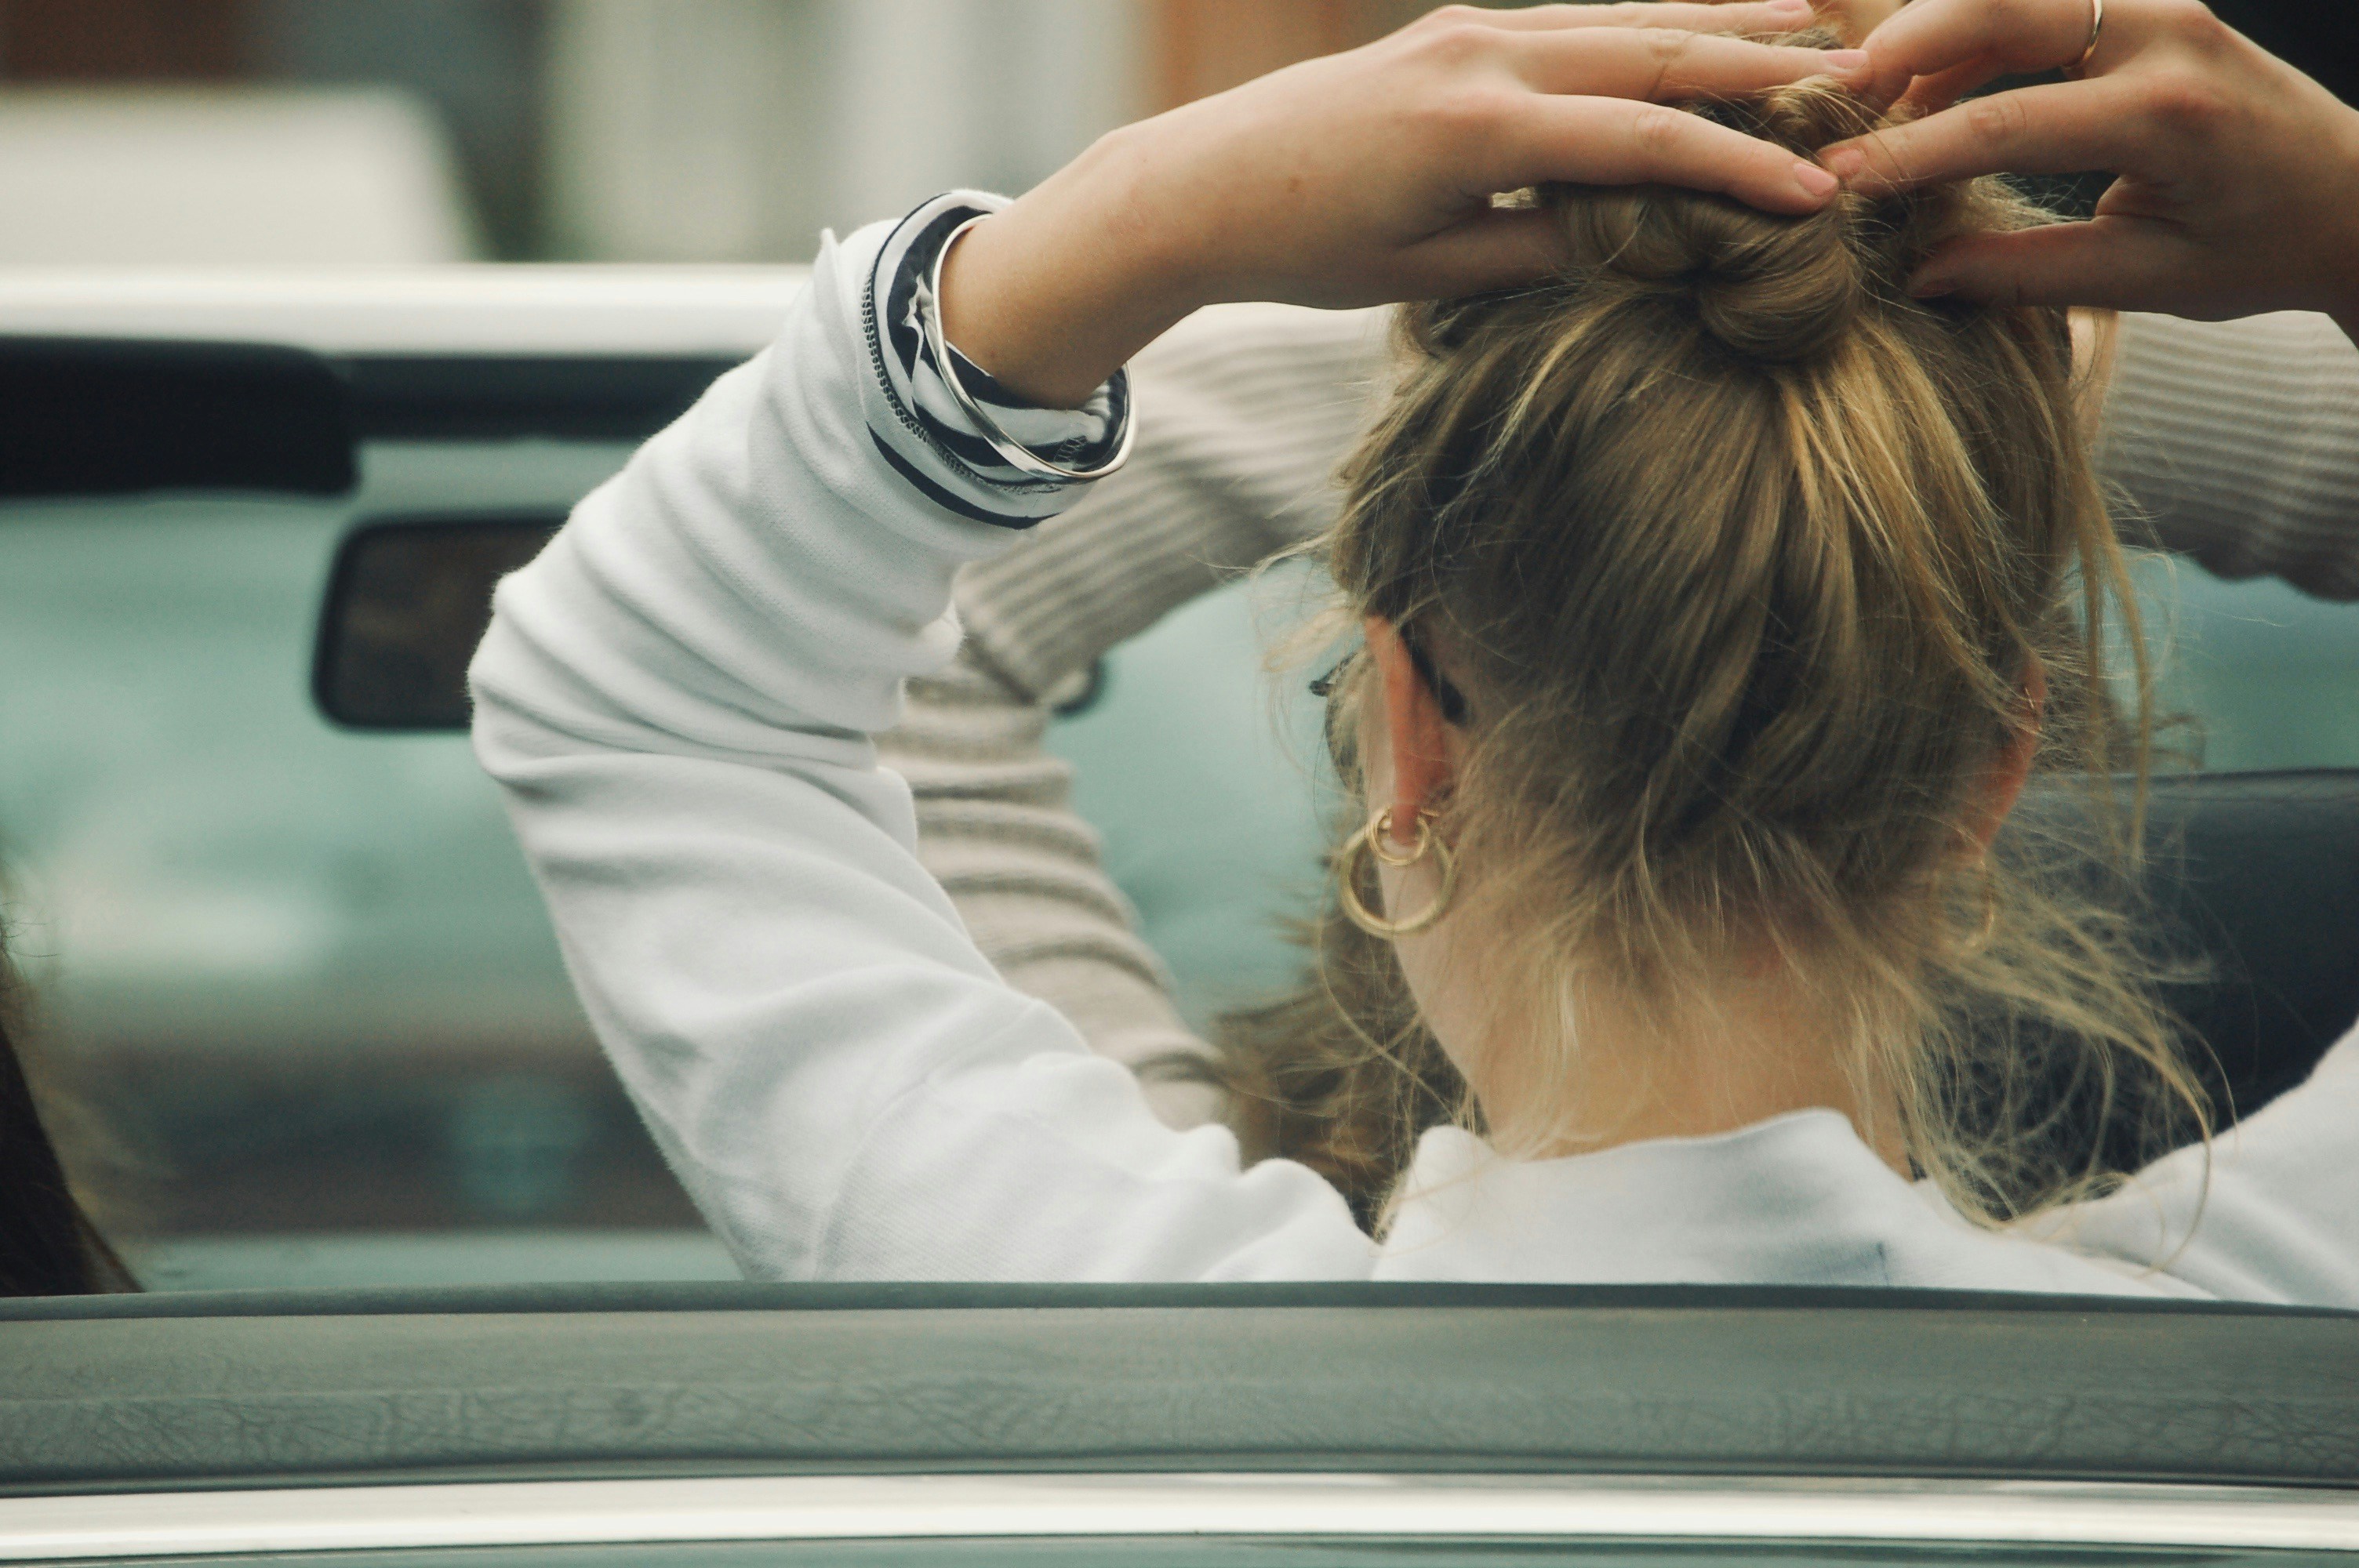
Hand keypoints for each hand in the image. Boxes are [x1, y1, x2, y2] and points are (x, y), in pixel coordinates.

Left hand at [944, 3, 1868, 405]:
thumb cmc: (1306, 249)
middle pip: (1649, 51)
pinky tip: (1689, 24)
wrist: (1198, 187)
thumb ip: (1537, 249)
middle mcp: (1481, 55)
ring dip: (1713, 21)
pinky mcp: (1451, 29)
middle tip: (1856, 75)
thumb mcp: (1428, 273)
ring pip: (1616, 19)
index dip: (1739, 167)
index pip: (1642, 141)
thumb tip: (1638, 241)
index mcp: (1479, 129)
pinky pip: (1570, 20)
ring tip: (1806, 25)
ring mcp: (1465, 29)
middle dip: (1756, 66)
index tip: (1819, 194)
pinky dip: (1640, 23)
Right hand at [1818, 0, 2358, 337]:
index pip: (2007, 121)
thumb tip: (1919, 276)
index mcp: (2168, 116)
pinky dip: (1976, 35)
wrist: (2350, 196)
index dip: (1909, 152)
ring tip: (1877, 100)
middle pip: (2003, 4)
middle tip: (1838, 99)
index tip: (1837, 181)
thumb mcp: (2145, 278)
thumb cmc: (2257, 248)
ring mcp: (2160, 6)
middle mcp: (2167, 36)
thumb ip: (2025, 273)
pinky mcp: (2150, 3)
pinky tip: (1933, 90)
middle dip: (1906, 43)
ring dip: (1934, 33)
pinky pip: (2041, 1)